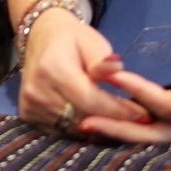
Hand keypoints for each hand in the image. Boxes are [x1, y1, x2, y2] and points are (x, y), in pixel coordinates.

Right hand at [18, 7, 148, 134]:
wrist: (40, 39)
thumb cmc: (72, 39)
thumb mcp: (90, 41)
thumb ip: (102, 61)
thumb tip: (118, 70)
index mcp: (53, 68)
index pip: (90, 99)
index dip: (117, 110)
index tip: (141, 113)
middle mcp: (37, 90)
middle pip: (83, 117)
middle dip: (113, 121)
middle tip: (137, 121)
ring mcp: (30, 106)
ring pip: (74, 129)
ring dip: (99, 128)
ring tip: (119, 122)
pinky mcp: (29, 116)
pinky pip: (63, 131)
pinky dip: (81, 130)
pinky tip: (96, 122)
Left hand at [89, 50, 170, 144]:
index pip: (165, 104)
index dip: (137, 92)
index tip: (111, 78)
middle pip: (151, 132)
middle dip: (116, 128)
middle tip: (82, 121)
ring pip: (154, 135)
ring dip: (122, 132)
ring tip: (89, 125)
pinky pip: (163, 129)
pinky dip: (138, 128)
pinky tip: (118, 122)